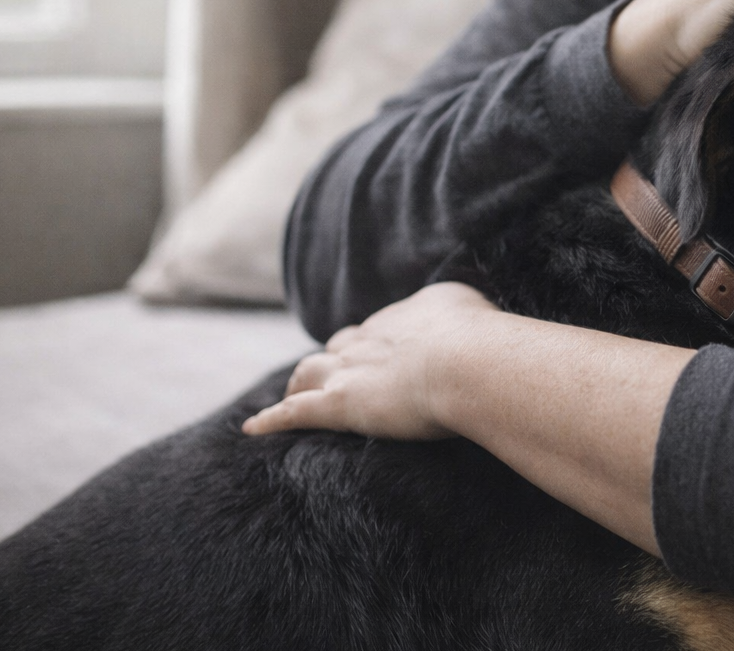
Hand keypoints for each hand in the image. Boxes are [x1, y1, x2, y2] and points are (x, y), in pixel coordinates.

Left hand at [242, 282, 497, 440]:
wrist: (467, 360)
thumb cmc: (480, 336)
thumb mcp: (473, 305)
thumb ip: (463, 305)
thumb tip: (465, 308)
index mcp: (401, 319)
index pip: (376, 331)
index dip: (372, 344)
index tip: (377, 354)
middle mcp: (368, 339)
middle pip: (337, 347)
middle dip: (332, 359)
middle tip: (334, 374)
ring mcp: (350, 371)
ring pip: (308, 373)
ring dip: (299, 383)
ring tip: (292, 395)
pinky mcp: (339, 404)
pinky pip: (294, 413)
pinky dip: (271, 419)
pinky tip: (252, 429)